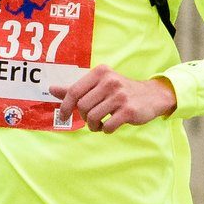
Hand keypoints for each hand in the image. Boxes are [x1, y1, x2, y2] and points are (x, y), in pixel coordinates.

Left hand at [48, 66, 176, 132]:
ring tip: (100, 124)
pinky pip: (107, 126)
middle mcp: (110, 81)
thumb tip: (51, 89)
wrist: (153, 95)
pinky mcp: (129, 110)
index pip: (74, 91)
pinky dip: (105, 130)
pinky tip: (110, 126)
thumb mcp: (98, 85)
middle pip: (83, 106)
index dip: (65, 107)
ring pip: (93, 117)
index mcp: (100, 73)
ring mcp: (121, 95)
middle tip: (92, 119)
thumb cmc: (120, 91)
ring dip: (94, 125)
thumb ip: (75, 88)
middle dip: (84, 117)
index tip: (65, 116)